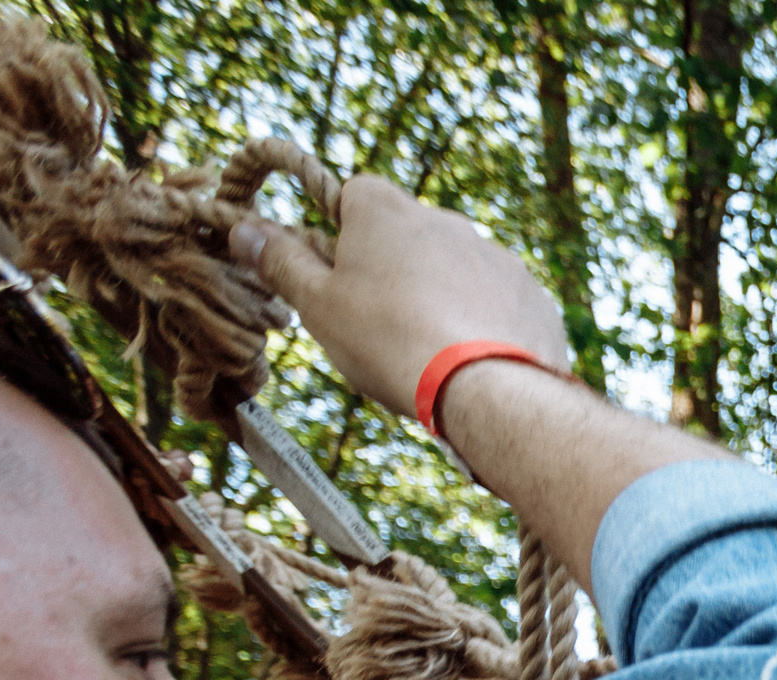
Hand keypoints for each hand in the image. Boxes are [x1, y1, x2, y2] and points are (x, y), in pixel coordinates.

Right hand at [231, 176, 571, 419]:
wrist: (484, 388)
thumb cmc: (388, 340)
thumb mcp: (318, 306)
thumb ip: (280, 263)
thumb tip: (244, 230)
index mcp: (386, 210)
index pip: (354, 195)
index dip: (341, 231)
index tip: (336, 270)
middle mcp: (446, 219)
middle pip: (407, 235)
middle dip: (392, 269)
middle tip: (379, 323)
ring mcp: (496, 255)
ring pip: (456, 270)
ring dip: (441, 297)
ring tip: (431, 350)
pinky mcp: (532, 294)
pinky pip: (499, 302)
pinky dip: (484, 323)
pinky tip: (474, 361)